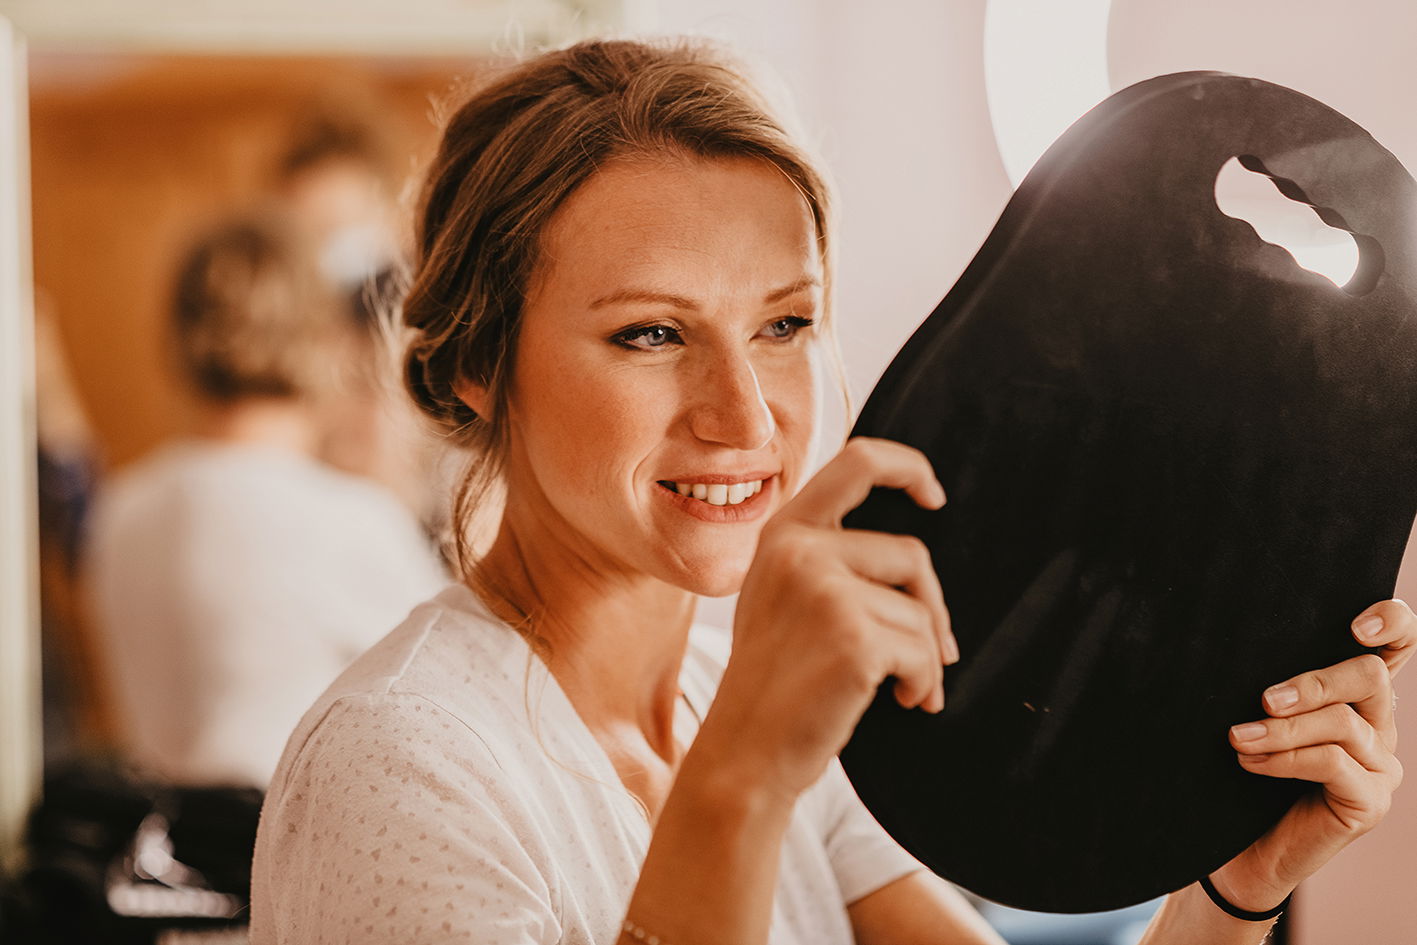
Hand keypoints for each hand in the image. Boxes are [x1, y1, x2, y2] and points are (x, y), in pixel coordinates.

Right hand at [694, 437, 957, 800]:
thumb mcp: (781, 598)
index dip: (908, 468)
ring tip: (906, 689)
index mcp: (783, 533)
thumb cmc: (773, 683)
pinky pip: (924, 652)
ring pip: (920, 613)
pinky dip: (925, 682)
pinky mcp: (853, 636)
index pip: (858, 462)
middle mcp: (800, 551)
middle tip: (939, 650)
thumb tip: (913, 558)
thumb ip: (823, 560)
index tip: (933, 496)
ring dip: (927, 658)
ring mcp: (825, 591)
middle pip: (910, 556)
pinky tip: (906, 702)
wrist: (745, 754)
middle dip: (932, 607)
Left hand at [1211, 599, 1412, 910]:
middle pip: (1371, 676)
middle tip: (1263, 699)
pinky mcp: (1369, 802)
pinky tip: (1248, 761)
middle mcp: (1380, 725)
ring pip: (1343, 723)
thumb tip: (1244, 641)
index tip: (1355, 625)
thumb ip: (1274, 685)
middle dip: (1314, 682)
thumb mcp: (1261, 715)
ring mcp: (1380, 765)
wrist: (1242, 847)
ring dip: (1282, 728)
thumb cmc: (1246, 768)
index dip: (1392, 624)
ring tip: (1238, 738)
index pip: (1398, 644)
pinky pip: (1332, 763)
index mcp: (1358, 694)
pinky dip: (1285, 758)